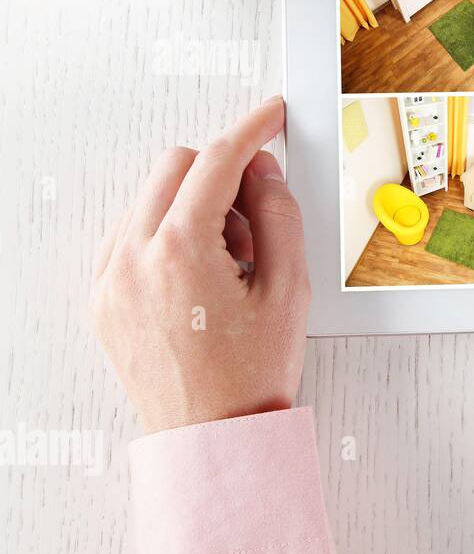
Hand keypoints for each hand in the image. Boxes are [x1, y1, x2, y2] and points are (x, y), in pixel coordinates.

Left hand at [92, 98, 309, 433]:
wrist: (214, 436)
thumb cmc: (250, 376)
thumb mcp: (290, 289)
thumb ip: (280, 215)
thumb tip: (264, 172)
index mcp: (180, 250)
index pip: (217, 160)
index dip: (252, 129)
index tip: (271, 116)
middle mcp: (132, 257)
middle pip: (175, 165)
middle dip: (222, 174)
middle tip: (258, 219)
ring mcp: (110, 278)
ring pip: (149, 197)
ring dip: (194, 205)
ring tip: (232, 261)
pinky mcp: (102, 298)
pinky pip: (130, 234)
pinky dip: (166, 233)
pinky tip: (202, 273)